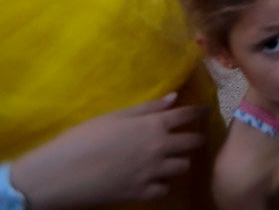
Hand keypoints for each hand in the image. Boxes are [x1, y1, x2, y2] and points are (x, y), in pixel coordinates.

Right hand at [11, 94, 207, 208]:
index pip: (187, 115)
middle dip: (195, 138)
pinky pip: (164, 188)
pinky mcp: (142, 192)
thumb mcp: (114, 116)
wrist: (61, 174)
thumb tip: (173, 97)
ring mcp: (153, 171)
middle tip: (191, 138)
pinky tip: (154, 180)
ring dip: (179, 162)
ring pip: (183, 166)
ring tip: (171, 160)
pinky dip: (162, 184)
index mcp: (153, 124)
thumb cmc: (83, 138)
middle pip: (192, 142)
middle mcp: (160, 147)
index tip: (206, 110)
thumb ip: (147, 108)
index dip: (199, 112)